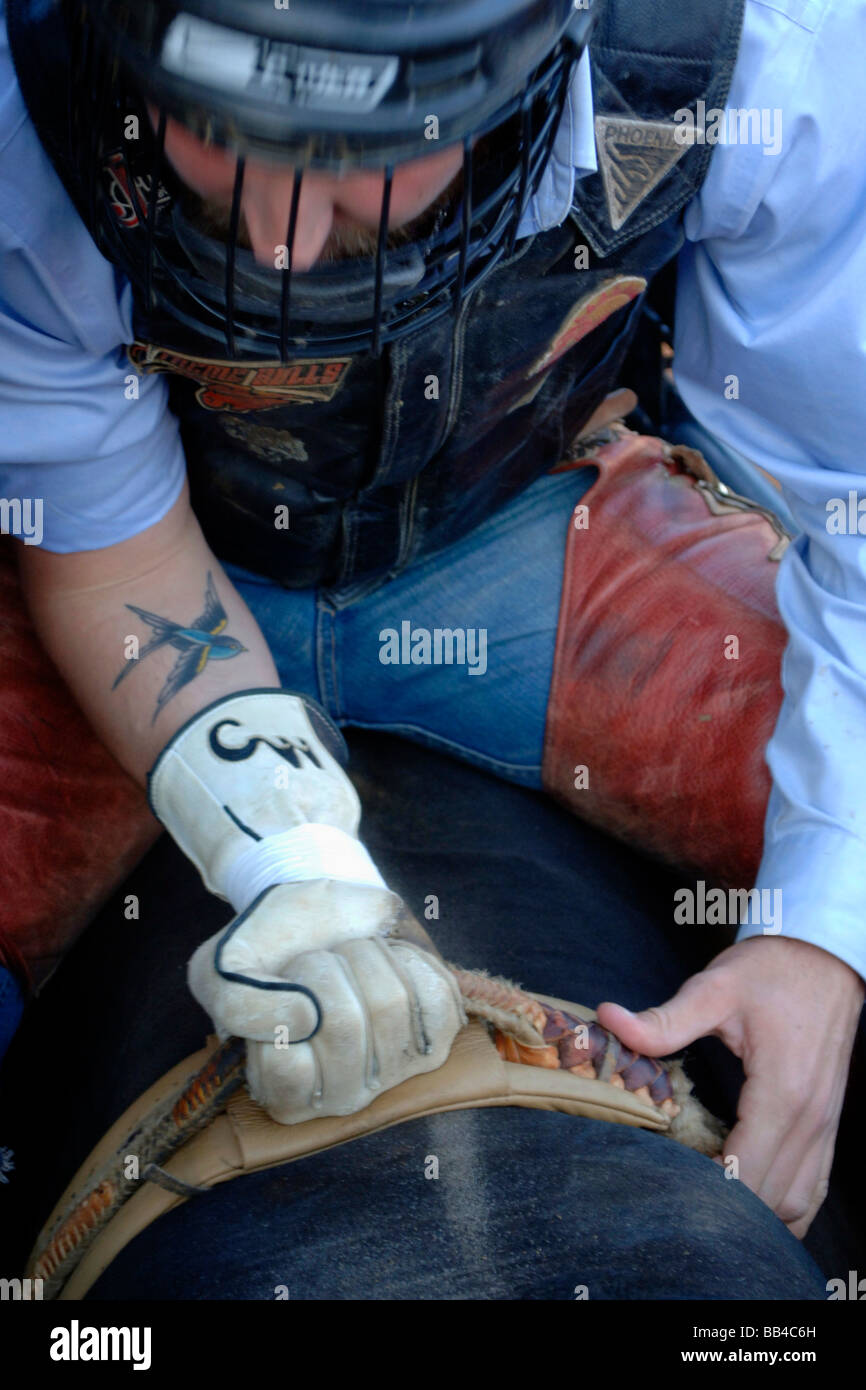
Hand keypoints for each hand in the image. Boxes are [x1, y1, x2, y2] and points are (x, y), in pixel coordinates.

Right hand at [188, 878, 465, 1123]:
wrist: (315, 914)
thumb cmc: (267, 950)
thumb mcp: (219, 971)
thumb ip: (238, 1003)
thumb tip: (306, 1018)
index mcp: (285, 1095)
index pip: (286, 1063)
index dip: (278, 1000)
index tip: (276, 985)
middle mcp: (342, 1096)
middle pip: (344, 1023)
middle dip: (323, 966)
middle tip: (314, 962)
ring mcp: (394, 1069)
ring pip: (390, 1002)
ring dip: (364, 955)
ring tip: (349, 958)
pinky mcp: (436, 1035)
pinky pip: (435, 993)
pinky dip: (408, 957)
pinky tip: (388, 961)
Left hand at [597, 937, 863, 1235]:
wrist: (824, 955)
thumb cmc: (771, 969)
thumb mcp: (713, 987)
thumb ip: (664, 1019)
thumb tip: (608, 1019)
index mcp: (782, 1091)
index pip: (746, 1172)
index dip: (704, 1189)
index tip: (664, 1181)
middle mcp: (811, 1119)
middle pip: (769, 1199)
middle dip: (723, 1208)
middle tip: (674, 1191)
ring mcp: (826, 1127)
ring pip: (797, 1204)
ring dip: (755, 1212)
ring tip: (706, 1195)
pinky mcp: (828, 1125)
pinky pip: (813, 1188)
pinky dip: (784, 1204)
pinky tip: (750, 1195)